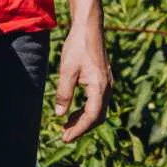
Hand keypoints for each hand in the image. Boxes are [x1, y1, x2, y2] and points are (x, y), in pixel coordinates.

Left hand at [55, 22, 110, 143]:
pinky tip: (73, 111)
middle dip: (81, 128)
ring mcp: (106, 83)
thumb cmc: (77, 47)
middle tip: (64, 135)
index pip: (92, 116)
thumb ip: (63, 93)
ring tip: (66, 126)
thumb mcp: (66, 71)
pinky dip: (86, 110)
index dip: (78, 130)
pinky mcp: (103, 79)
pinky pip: (97, 101)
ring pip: (98, 110)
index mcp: (99, 86)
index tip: (65, 138)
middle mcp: (107, 87)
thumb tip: (60, 114)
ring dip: (83, 120)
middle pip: (97, 116)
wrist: (89, 28)